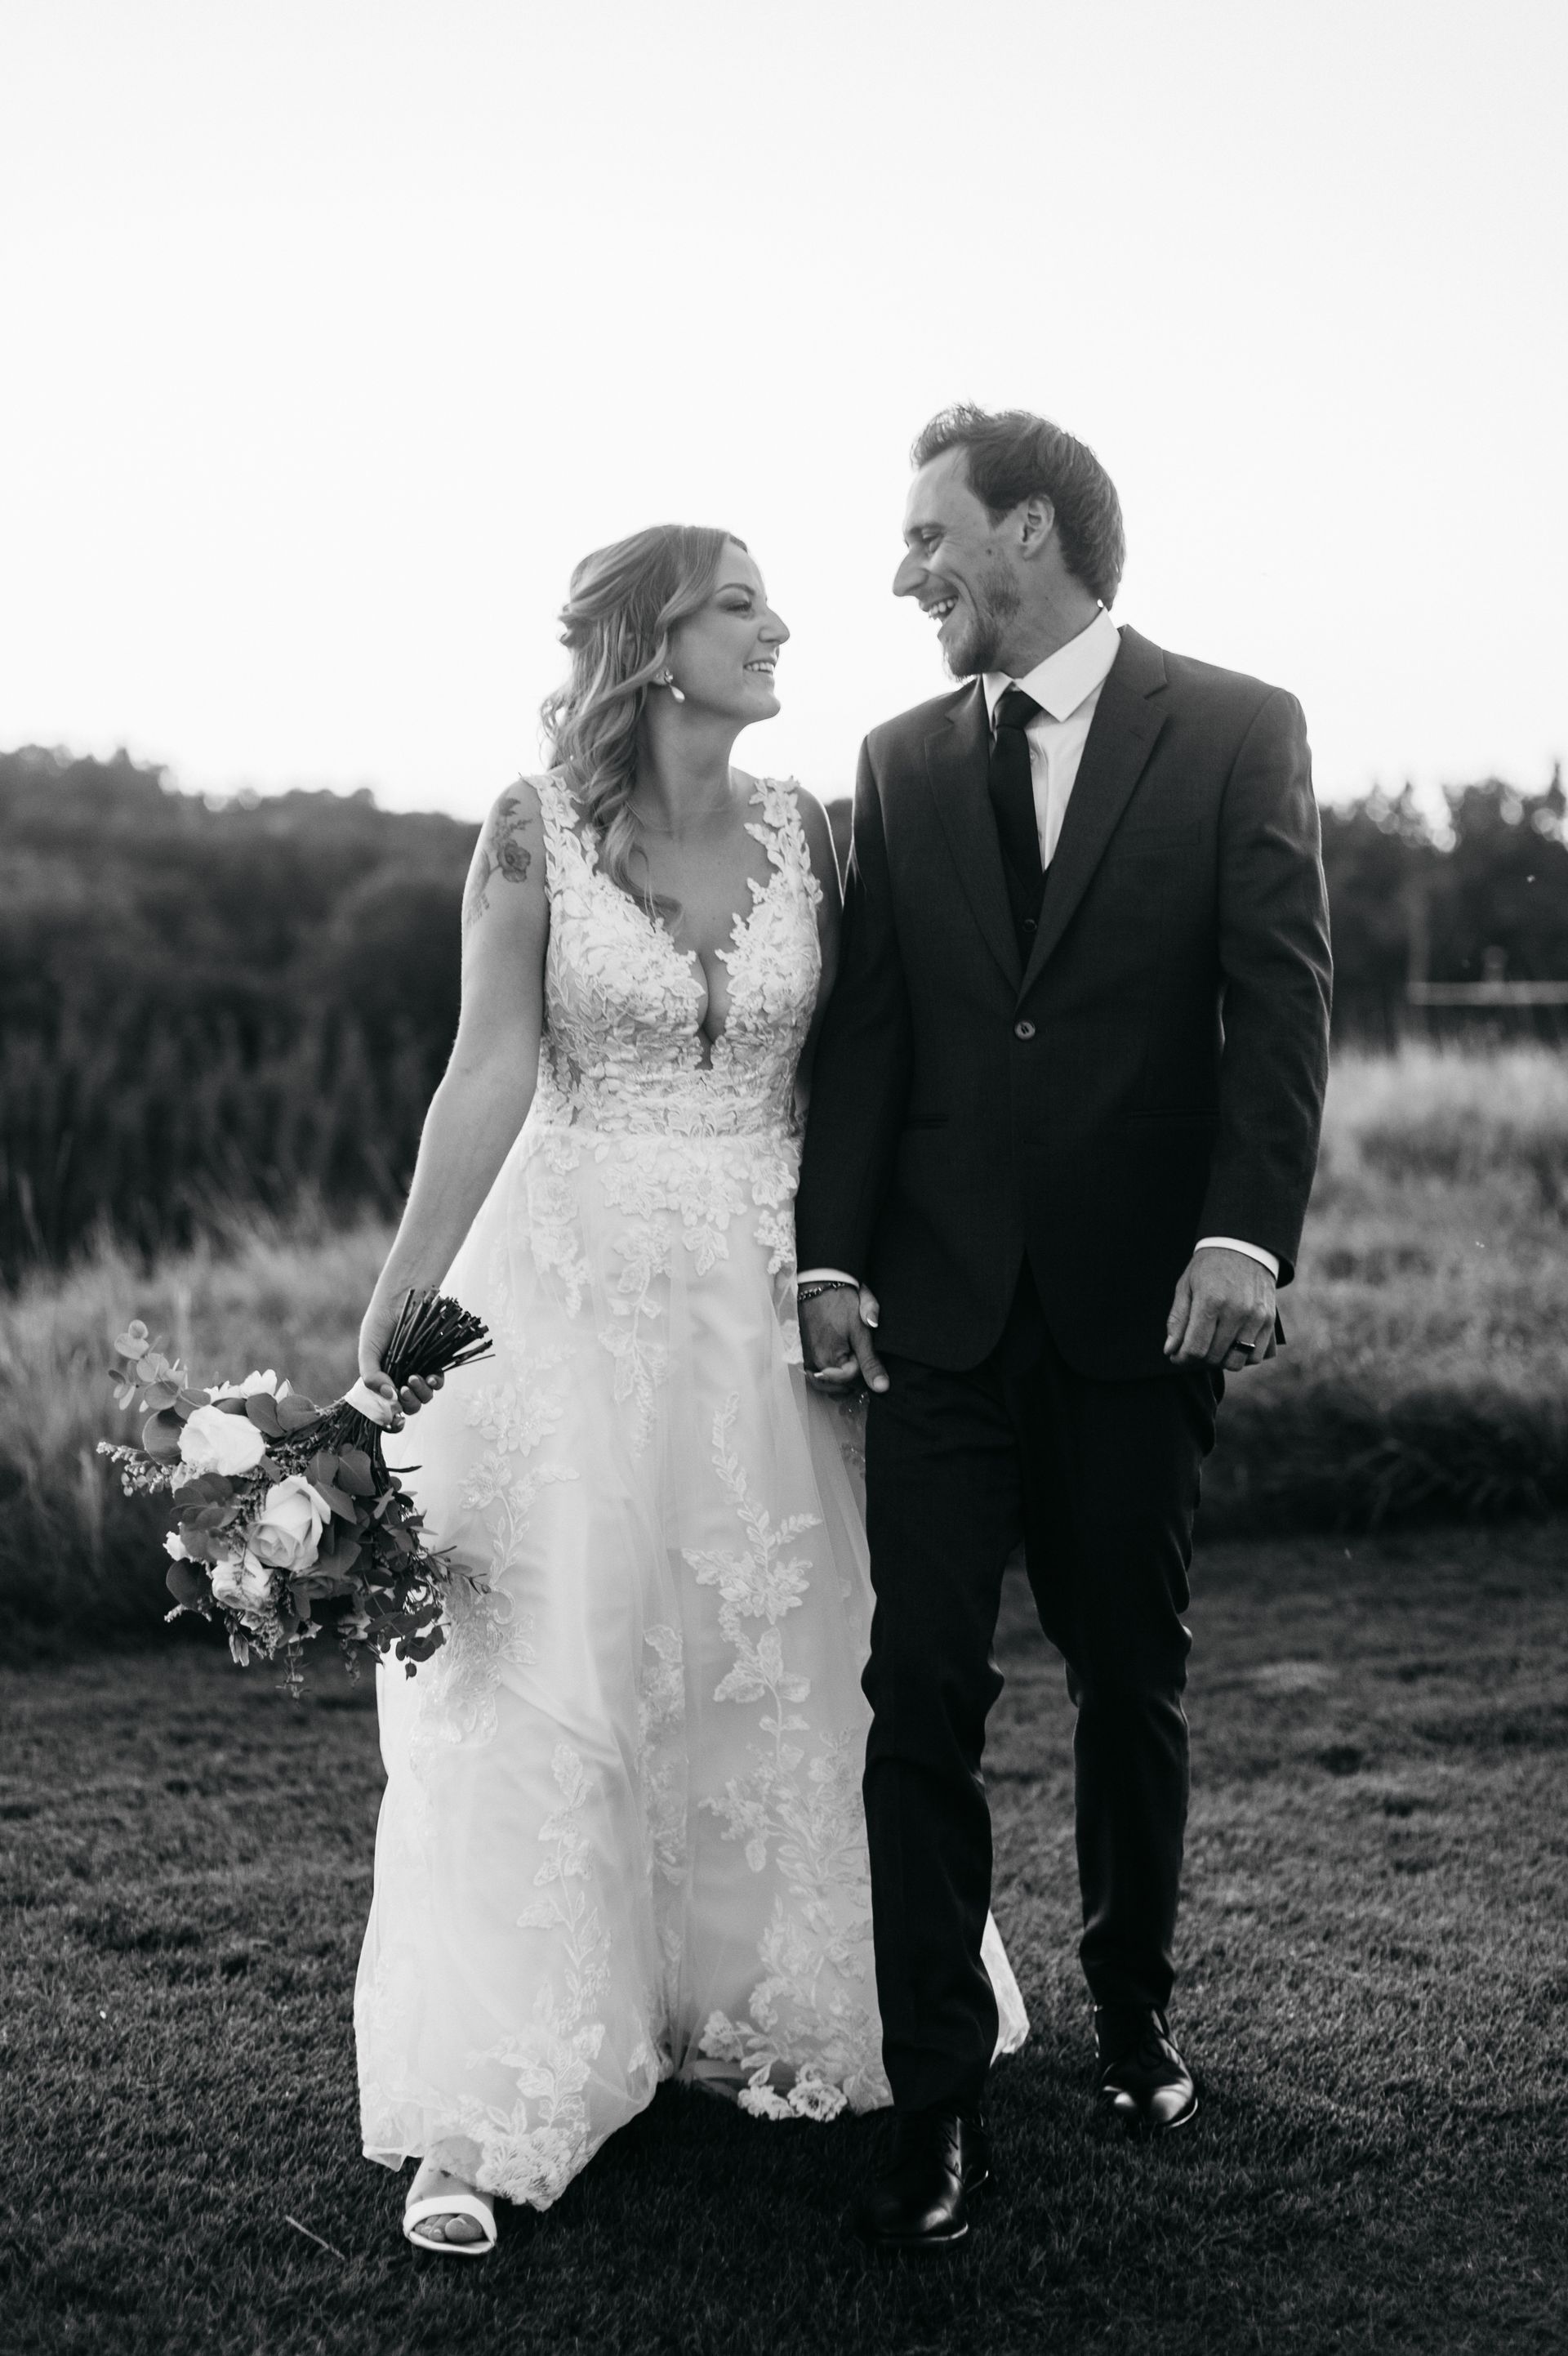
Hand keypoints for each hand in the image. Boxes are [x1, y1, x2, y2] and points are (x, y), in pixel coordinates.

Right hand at [358, 1298, 444, 1422]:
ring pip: (424, 1398)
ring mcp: (418, 1374)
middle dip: (407, 1405)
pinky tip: (429, 1376)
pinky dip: (434, 1383)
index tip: (395, 1422)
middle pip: (407, 1408)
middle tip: (403, 1391)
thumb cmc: (379, 1326)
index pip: (386, 1411)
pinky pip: (437, 1382)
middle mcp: (400, 1382)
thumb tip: (390, 1397)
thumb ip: (371, 1377)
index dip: (390, 1422)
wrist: (400, 1302)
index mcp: (382, 1384)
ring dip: (420, 1394)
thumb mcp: (368, 1352)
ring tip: (413, 1379)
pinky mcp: (434, 1364)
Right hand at [801, 1283, 889, 1395]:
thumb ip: (870, 1362)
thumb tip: (882, 1387)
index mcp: (827, 1360)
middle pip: (836, 1386)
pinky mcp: (803, 1351)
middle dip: (851, 1380)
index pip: (851, 1381)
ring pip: (824, 1383)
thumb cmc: (841, 1302)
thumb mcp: (861, 1332)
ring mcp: (806, 1357)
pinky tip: (839, 1365)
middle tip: (862, 1362)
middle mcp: (812, 1363)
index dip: (863, 1371)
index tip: (867, 1355)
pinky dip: (827, 1374)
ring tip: (853, 1366)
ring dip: (839, 1381)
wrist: (821, 1282)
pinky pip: (815, 1372)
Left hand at [1164, 1246, 1277, 1371]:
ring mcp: (1256, 1317)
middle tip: (1193, 1347)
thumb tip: (1170, 1350)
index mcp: (1211, 1301)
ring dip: (1222, 1360)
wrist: (1243, 1246)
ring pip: (1237, 1361)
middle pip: (1214, 1357)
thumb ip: (1178, 1319)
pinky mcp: (1270, 1321)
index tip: (1177, 1355)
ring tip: (1213, 1346)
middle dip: (1199, 1358)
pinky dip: (1244, 1356)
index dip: (1182, 1357)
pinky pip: (1257, 1355)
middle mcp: (1236, 1311)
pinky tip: (1233, 1345)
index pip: (1195, 1347)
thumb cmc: (1209, 1266)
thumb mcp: (1186, 1286)